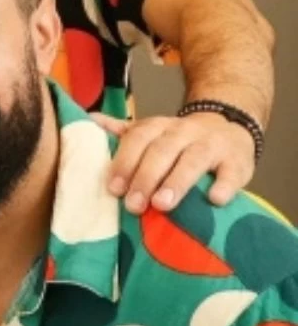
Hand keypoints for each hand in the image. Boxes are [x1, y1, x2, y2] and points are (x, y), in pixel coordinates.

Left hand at [99, 111, 255, 211]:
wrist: (230, 128)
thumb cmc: (179, 141)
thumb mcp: (152, 133)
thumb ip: (123, 132)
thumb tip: (89, 120)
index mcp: (158, 127)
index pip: (137, 139)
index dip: (124, 162)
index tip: (113, 189)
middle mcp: (184, 132)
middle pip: (162, 151)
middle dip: (145, 177)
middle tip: (133, 205)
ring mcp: (212, 145)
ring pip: (193, 160)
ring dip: (177, 182)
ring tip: (162, 205)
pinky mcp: (238, 162)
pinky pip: (231, 173)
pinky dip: (223, 185)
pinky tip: (214, 200)